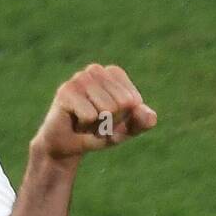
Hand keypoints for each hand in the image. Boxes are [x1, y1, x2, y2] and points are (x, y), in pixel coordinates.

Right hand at [31, 64, 157, 161]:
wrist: (68, 145)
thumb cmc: (100, 132)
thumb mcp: (127, 129)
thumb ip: (142, 122)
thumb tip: (150, 115)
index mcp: (114, 73)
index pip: (134, 100)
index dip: (125, 116)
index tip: (110, 118)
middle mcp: (96, 70)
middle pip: (122, 103)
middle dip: (112, 121)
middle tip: (97, 122)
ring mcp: (79, 78)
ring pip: (108, 109)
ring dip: (99, 125)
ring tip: (87, 122)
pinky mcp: (65, 91)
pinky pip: (90, 115)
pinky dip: (86, 126)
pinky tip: (77, 122)